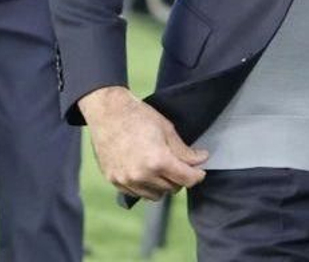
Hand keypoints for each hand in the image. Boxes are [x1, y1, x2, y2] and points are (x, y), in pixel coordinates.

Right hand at [79, 86, 208, 201]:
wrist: (107, 112)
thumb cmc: (138, 116)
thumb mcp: (167, 129)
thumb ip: (184, 150)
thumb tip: (200, 159)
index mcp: (158, 161)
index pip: (186, 179)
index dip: (197, 175)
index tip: (199, 171)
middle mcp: (142, 175)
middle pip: (172, 189)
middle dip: (180, 179)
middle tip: (180, 166)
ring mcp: (126, 180)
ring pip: (155, 195)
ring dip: (163, 186)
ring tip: (162, 170)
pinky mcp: (114, 181)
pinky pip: (137, 193)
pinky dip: (145, 187)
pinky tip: (146, 173)